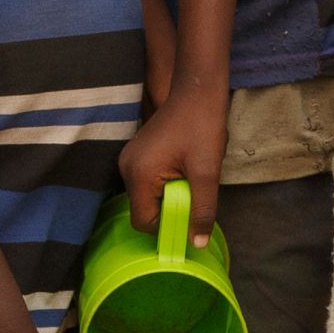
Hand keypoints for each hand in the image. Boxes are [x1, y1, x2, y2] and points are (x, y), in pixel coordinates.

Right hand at [120, 87, 224, 235]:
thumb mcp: (207, 172)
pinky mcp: (138, 153)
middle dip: (169, 210)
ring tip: (190, 178)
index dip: (166, 227)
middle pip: (143, 209)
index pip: (143, 221)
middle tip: (193, 194)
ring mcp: (130, 158)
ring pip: (147, 195)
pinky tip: (184, 169)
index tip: (189, 219)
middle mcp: (127, 167)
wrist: (198, 90)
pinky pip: (148, 181)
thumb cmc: (202, 126)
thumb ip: (202, 209)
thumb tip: (197, 243)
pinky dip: (165, 184)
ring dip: (169, 196)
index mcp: (139, 174)